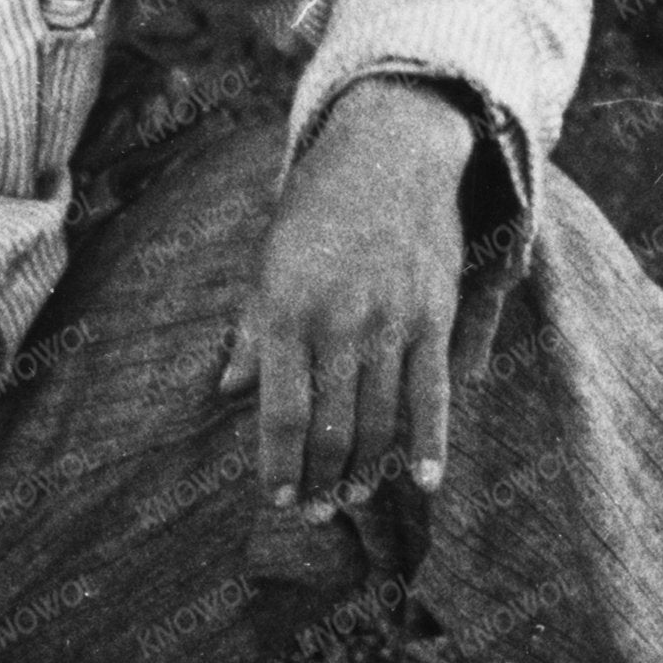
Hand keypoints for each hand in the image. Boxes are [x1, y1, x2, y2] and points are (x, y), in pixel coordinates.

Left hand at [217, 77, 472, 512]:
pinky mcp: (435, 316)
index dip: (278, 463)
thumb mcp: (268, 261)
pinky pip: (432, 393)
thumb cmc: (316, 209)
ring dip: (365, 469)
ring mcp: (391, 320)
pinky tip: (423, 481)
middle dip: (320, 477)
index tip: (276, 498)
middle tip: (313, 513)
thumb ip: (252, 331)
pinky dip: (430, 442)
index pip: (280, 409)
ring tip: (352, 499)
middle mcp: (339, 321)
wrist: (391, 149)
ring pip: (380, 418)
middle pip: (331, 425)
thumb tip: (227, 393)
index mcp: (287, 309)